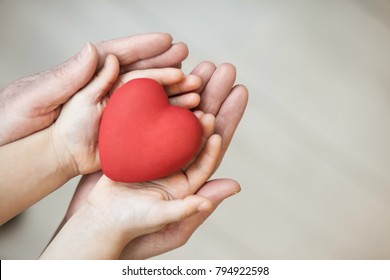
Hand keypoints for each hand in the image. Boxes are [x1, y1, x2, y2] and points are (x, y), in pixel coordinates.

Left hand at [0, 33, 187, 145]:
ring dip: (172, 95)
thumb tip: (97, 53)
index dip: (143, 48)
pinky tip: (182, 120)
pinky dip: (165, 123)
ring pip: (148, 102)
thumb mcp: (38, 97)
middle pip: (140, 77)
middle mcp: (104, 94)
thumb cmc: (18, 125)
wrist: (25, 160)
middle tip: (189, 62)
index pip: (118, 57)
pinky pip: (145, 128)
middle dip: (166, 67)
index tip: (166, 42)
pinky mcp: (118, 138)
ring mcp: (114, 116)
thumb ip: (69, 77)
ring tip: (195, 90)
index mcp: (84, 78)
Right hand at [59, 62, 247, 258]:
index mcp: (189, 179)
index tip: (233, 99)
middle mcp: (176, 162)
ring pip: (176, 116)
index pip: (212, 149)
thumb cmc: (131, 228)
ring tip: (202, 65)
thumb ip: (195, 205)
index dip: (224, 125)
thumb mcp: (165, 222)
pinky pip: (150, 117)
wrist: (96, 223)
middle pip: (198, 126)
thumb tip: (233, 187)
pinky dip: (159, 97)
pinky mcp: (135, 142)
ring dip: (189, 90)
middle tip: (226, 69)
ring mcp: (156, 151)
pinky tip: (168, 77)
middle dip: (213, 97)